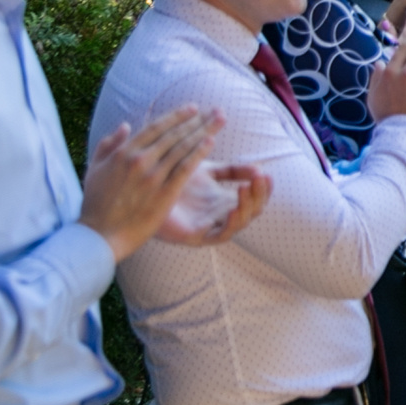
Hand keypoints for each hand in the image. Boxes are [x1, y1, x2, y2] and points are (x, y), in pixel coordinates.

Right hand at [81, 105, 227, 253]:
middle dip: (196, 121)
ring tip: (218, 122)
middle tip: (214, 111)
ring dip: (203, 132)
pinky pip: (186, 168)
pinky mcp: (164, 193)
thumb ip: (108, 144)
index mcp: (123, 153)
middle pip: (174, 135)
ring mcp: (153, 176)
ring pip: (183, 148)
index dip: (176, 116)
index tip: (192, 108)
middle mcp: (139, 160)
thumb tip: (125, 125)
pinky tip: (211, 143)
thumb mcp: (94, 169)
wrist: (99, 236)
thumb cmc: (95, 204)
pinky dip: (199, 153)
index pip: (155, 128)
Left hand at [154, 161, 272, 245]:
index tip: (265, 174)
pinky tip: (233, 208)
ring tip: (246, 189)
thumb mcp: (206, 169)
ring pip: (241, 223)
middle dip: (260, 196)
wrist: (140, 190)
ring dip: (248, 207)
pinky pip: (220, 236)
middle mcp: (220, 214)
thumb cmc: (170, 179)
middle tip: (261, 179)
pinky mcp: (195, 236)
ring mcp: (210, 226)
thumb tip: (258, 168)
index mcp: (224, 199)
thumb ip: (231, 169)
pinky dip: (231, 224)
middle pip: (253, 211)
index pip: (254, 197)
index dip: (263, 188)